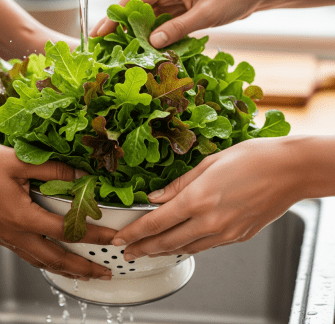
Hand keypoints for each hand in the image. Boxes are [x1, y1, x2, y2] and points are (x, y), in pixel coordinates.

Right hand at [0, 140, 115, 280]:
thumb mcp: (19, 162)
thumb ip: (54, 170)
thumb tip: (80, 175)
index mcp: (21, 217)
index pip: (67, 231)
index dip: (94, 236)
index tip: (112, 239)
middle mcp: (14, 234)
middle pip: (56, 259)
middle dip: (84, 268)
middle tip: (105, 272)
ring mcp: (5, 238)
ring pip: (41, 262)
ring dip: (66, 269)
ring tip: (85, 274)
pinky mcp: (0, 235)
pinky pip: (28, 255)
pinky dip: (47, 262)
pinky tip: (53, 260)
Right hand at [91, 0, 258, 47]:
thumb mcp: (205, 14)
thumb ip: (178, 28)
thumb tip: (152, 42)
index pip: (132, 0)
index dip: (113, 16)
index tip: (100, 33)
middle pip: (133, 8)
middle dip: (115, 24)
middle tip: (100, 43)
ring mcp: (172, 1)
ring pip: (144, 17)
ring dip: (131, 32)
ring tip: (117, 49)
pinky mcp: (179, 11)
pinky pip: (158, 23)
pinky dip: (149, 35)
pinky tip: (142, 47)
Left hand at [112, 137, 307, 260]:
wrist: (290, 170)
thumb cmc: (254, 158)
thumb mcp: (209, 163)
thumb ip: (179, 184)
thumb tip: (157, 197)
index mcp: (199, 199)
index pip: (156, 222)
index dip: (134, 233)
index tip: (121, 239)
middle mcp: (210, 221)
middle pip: (166, 242)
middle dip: (143, 249)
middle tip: (127, 253)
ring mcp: (225, 233)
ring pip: (186, 248)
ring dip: (164, 251)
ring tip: (149, 252)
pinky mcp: (237, 237)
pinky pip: (206, 246)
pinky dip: (188, 247)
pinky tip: (181, 244)